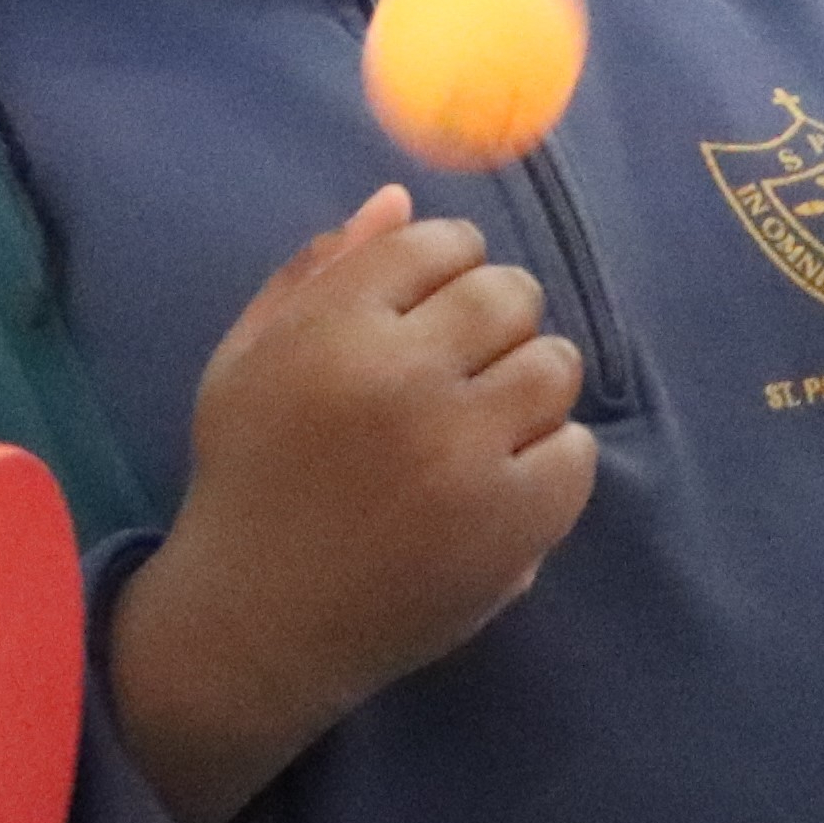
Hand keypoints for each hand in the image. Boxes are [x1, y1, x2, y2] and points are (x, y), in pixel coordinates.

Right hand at [114, 189, 597, 822]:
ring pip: (555, 365)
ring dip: (526, 386)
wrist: (256, 625)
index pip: (438, 242)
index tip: (431, 310)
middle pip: (510, 293)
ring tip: (481, 426)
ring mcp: (465, 453)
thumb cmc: (247, 481)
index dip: (446, 266)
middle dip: (495, 319)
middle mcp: (402, 379)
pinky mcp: (512, 522)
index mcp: (332, 330)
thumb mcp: (249, 363)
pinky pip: (576, 450)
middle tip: (461, 370)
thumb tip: (401, 198)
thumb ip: (317, 275)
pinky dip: (547, 462)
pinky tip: (495, 483)